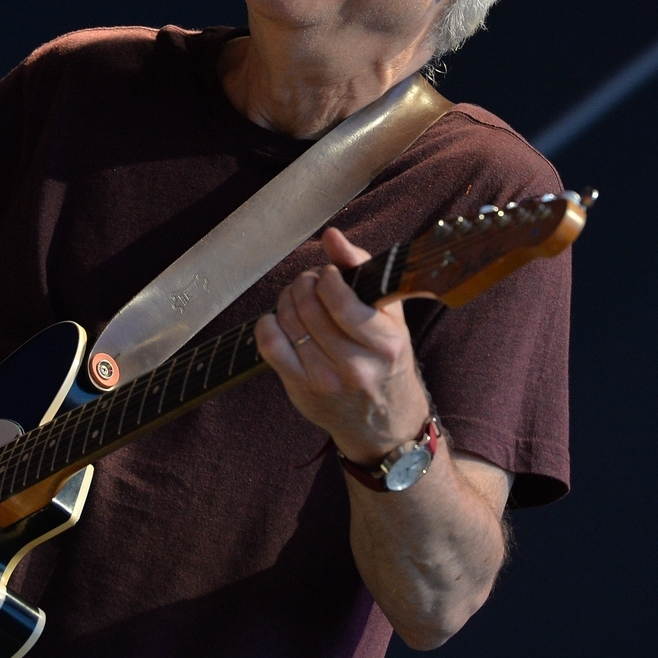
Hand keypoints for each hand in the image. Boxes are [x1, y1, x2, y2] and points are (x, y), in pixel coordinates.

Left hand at [254, 227, 432, 464]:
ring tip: (298, 298)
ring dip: (287, 299)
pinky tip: (281, 321)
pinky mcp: (300, 389)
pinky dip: (268, 324)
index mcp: (385, 344)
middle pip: (309, 306)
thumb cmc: (386, 359)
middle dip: (304, 283)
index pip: (340, 301)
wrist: (382, 422)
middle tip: (310, 282)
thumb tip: (331, 235)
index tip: (329, 275)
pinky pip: (269, 345)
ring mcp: (325, 381)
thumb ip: (362, 269)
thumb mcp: (389, 314)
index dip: (326, 277)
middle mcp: (355, 366)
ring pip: (287, 321)